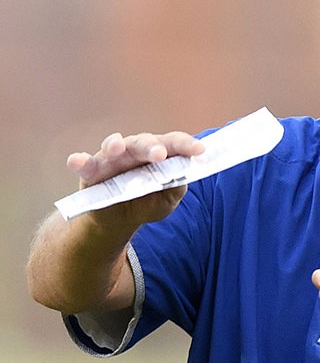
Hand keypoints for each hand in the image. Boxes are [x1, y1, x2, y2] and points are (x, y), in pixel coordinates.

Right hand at [66, 130, 205, 230]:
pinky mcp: (91, 172)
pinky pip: (84, 165)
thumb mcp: (167, 199)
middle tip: (159, 154)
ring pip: (112, 148)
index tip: (200, 150)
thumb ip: (176, 186)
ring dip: (114, 146)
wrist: (118, 219)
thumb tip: (182, 174)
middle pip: (143, 143)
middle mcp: (134, 151)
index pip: (172, 144)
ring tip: (117, 148)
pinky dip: (79, 162)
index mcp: (156, 154)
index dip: (185, 145)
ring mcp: (111, 159)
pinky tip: (76, 161)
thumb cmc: (147, 202)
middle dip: (151, 147)